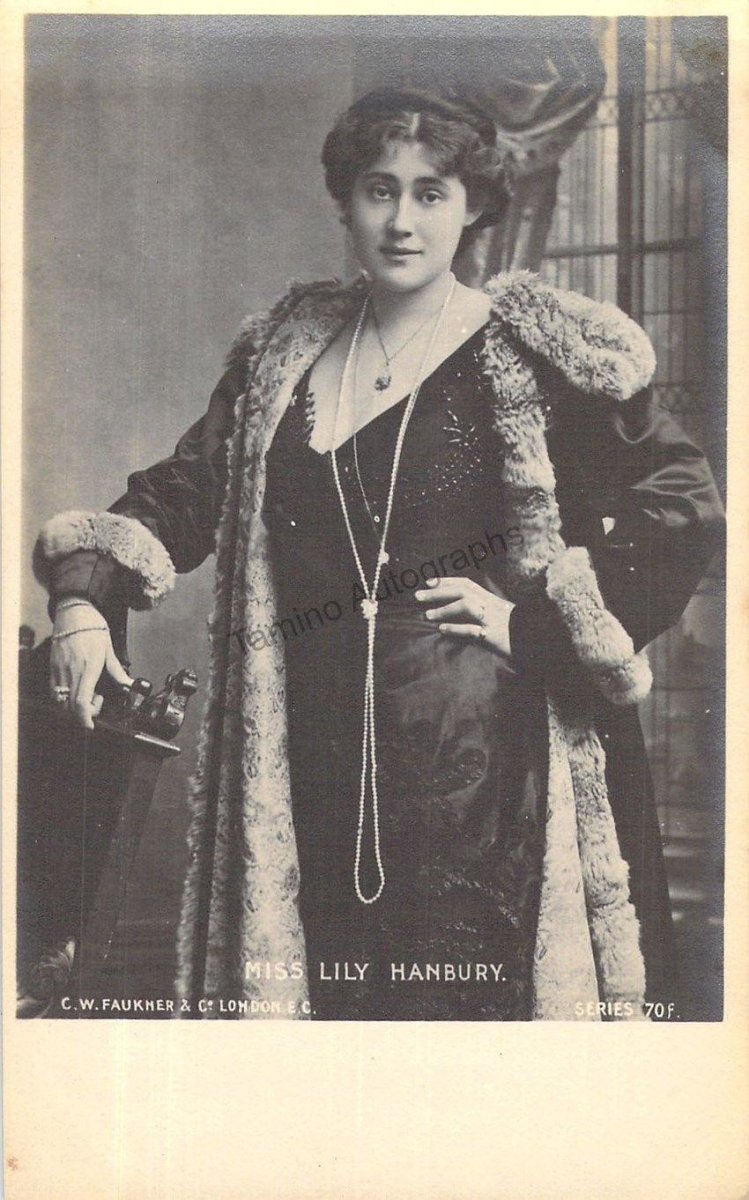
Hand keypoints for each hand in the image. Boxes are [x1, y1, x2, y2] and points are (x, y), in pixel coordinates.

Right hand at [49, 600, 132, 728]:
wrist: (74, 611)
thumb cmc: (92, 627)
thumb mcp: (109, 648)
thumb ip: (117, 670)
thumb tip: (128, 684)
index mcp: (88, 667)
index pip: (81, 702)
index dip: (85, 718)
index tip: (91, 725)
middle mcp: (71, 671)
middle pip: (70, 707)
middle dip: (83, 713)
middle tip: (96, 701)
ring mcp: (59, 669)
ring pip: (60, 701)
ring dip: (73, 706)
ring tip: (86, 693)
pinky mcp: (52, 666)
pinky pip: (54, 690)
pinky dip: (63, 697)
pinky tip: (75, 688)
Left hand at [414, 576, 514, 666]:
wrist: (537, 640)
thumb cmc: (516, 629)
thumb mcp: (500, 613)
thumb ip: (482, 607)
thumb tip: (458, 607)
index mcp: (491, 598)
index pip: (466, 584)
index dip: (447, 581)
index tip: (428, 581)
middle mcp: (490, 605)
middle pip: (462, 591)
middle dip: (439, 592)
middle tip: (418, 596)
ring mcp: (492, 619)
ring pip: (467, 605)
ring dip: (445, 609)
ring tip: (428, 615)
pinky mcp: (493, 636)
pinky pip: (472, 630)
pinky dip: (455, 629)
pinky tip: (442, 630)